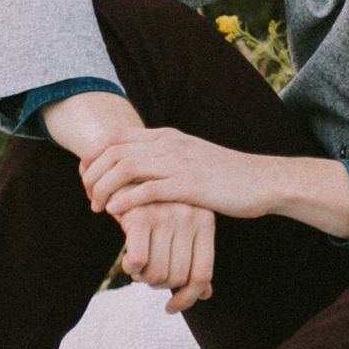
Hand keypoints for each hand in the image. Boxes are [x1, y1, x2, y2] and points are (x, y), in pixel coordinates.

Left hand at [84, 126, 269, 220]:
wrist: (261, 181)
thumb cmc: (225, 176)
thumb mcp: (189, 158)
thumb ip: (163, 158)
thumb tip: (137, 168)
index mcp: (166, 136)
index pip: (114, 135)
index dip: (92, 155)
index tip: (86, 177)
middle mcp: (169, 144)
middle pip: (113, 150)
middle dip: (92, 175)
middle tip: (89, 197)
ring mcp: (179, 163)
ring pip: (125, 167)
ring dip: (103, 188)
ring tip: (98, 207)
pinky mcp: (190, 185)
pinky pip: (148, 189)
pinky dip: (127, 200)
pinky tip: (116, 212)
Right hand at [114, 202, 215, 311]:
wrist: (124, 170)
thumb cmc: (154, 204)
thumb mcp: (180, 226)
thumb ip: (194, 257)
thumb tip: (206, 294)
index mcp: (205, 220)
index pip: (202, 274)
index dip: (188, 298)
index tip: (172, 307)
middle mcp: (191, 217)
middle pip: (177, 278)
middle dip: (158, 285)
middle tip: (146, 275)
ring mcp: (167, 215)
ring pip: (157, 274)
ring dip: (142, 277)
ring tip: (137, 265)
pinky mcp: (140, 215)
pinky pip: (137, 262)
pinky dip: (130, 267)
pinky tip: (126, 258)